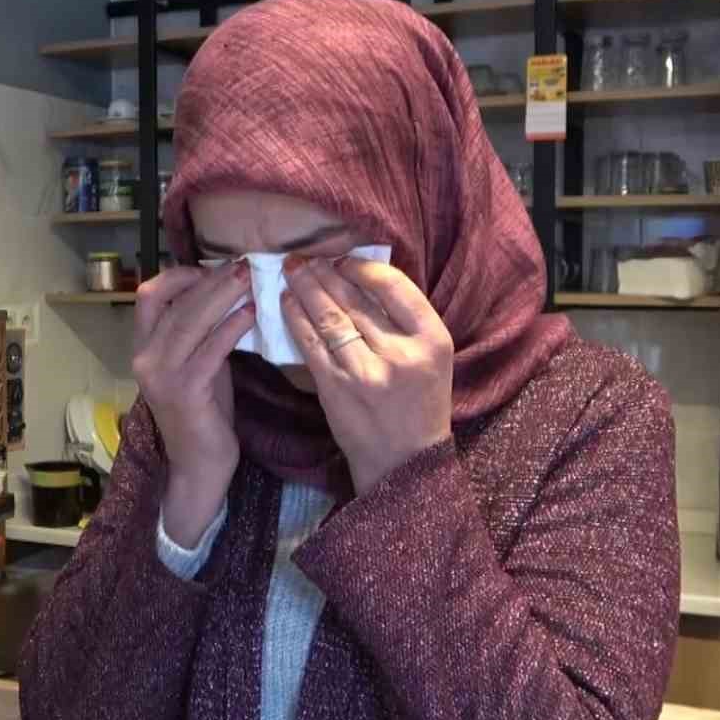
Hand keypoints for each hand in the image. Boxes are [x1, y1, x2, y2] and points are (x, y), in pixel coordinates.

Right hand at [133, 262, 254, 546]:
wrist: (199, 466)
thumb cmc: (203, 413)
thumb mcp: (198, 364)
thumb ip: (201, 332)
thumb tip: (225, 292)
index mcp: (143, 348)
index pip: (149, 296)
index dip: (179, 276)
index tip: (212, 269)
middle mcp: (144, 358)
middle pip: (174, 303)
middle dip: (211, 281)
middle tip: (243, 266)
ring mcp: (161, 375)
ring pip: (190, 320)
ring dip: (223, 296)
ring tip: (249, 281)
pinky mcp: (185, 391)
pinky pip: (211, 349)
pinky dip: (232, 327)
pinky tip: (251, 314)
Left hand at [280, 256, 453, 493]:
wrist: (405, 463)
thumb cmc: (419, 405)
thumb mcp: (432, 358)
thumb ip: (405, 322)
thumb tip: (360, 277)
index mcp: (433, 340)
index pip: (394, 287)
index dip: (362, 268)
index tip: (343, 260)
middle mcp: (401, 353)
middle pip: (356, 300)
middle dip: (324, 272)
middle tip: (304, 256)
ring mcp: (366, 372)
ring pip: (330, 318)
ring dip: (306, 289)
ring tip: (292, 271)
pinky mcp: (336, 389)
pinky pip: (311, 344)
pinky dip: (296, 319)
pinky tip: (286, 302)